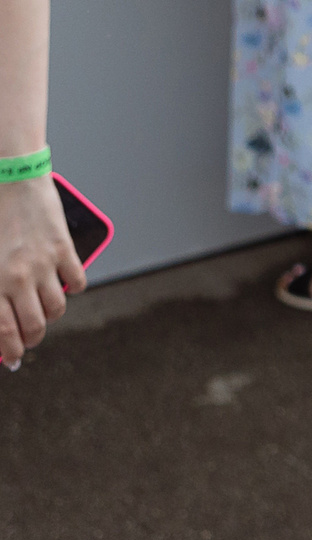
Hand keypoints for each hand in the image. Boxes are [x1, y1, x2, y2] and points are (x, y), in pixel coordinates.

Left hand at [0, 176, 82, 368]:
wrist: (10, 180)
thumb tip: (0, 320)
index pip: (4, 331)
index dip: (10, 351)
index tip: (13, 359)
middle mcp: (18, 277)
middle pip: (34, 326)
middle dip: (33, 340)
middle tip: (29, 341)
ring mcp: (44, 263)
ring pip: (57, 308)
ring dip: (51, 315)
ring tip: (44, 312)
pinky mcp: (63, 249)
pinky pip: (77, 281)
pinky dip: (73, 288)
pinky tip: (64, 285)